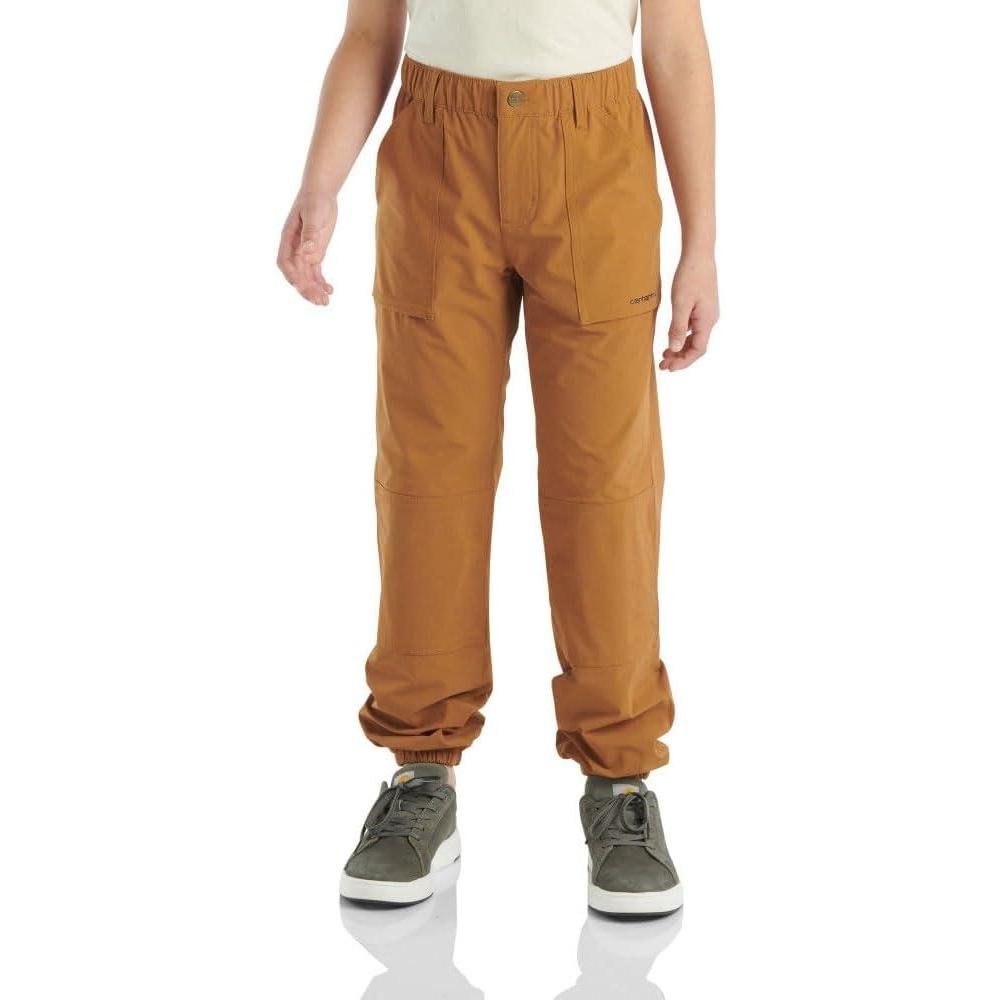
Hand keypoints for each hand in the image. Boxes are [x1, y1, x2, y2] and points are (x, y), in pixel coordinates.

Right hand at [277, 191, 337, 304]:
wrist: (321, 193)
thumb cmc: (314, 200)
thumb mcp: (314, 214)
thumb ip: (310, 234)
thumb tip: (307, 252)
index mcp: (288, 239)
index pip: (285, 262)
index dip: (292, 276)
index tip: (301, 286)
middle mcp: (294, 248)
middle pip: (297, 274)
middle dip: (307, 289)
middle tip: (320, 302)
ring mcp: (305, 252)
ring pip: (307, 276)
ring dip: (314, 290)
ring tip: (326, 302)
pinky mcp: (315, 252)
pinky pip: (316, 272)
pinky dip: (321, 282)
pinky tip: (330, 291)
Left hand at [660, 254, 719, 370]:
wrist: (699, 254)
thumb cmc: (689, 276)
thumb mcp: (680, 303)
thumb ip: (677, 328)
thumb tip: (674, 350)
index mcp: (707, 321)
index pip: (698, 350)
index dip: (684, 362)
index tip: (669, 368)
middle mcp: (711, 320)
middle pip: (697, 347)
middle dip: (680, 358)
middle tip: (662, 365)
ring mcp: (708, 313)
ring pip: (695, 338)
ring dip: (680, 348)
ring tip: (664, 355)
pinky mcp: (703, 307)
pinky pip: (694, 328)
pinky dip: (683, 337)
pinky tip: (671, 338)